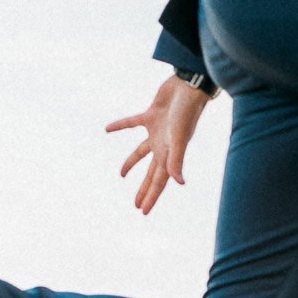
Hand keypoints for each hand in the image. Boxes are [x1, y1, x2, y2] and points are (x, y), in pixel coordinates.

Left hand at [106, 75, 212, 214]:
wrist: (189, 86)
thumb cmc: (187, 112)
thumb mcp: (180, 138)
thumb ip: (177, 160)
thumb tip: (180, 183)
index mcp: (170, 154)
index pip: (159, 181)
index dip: (151, 197)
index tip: (143, 212)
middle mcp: (164, 146)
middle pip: (151, 173)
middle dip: (145, 189)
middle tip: (136, 205)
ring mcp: (158, 131)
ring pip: (141, 152)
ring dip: (131, 163)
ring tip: (121, 175)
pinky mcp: (151, 115)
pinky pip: (132, 123)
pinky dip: (121, 126)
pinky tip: (108, 129)